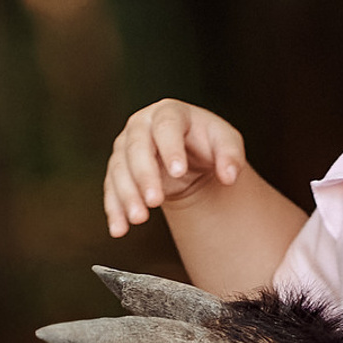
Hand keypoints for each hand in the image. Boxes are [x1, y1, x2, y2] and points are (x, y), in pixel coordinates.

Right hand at [105, 100, 247, 237]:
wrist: (188, 159)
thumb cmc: (207, 145)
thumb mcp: (226, 144)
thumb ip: (231, 155)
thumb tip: (229, 176)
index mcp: (170, 113)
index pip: (166, 125)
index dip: (170, 147)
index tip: (178, 172)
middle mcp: (142, 125)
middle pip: (137, 146)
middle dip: (144, 175)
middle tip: (155, 201)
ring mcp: (126, 147)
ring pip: (120, 168)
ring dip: (126, 194)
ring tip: (139, 219)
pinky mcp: (118, 169)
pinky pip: (111, 188)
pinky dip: (114, 209)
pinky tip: (120, 229)